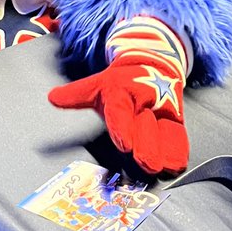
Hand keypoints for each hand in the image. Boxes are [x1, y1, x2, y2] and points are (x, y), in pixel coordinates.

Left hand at [49, 54, 188, 174]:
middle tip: (146, 163)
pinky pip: (178, 133)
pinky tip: (178, 164)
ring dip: (164, 149)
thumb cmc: (121, 82)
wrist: (153, 63)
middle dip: (146, 145)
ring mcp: (161, 108)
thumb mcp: (98, 84)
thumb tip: (52, 97)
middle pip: (144, 125)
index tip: (125, 144)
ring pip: (164, 130)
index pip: (121, 111)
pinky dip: (178, 148)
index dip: (123, 128)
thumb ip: (76, 96)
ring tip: (165, 167)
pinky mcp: (175, 116)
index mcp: (120, 91)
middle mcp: (142, 100)